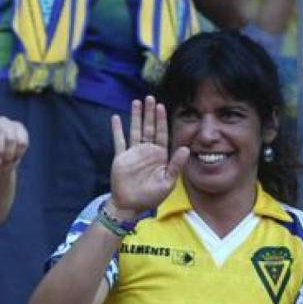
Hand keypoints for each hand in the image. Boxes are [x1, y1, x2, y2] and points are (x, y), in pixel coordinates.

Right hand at [109, 96, 189, 217]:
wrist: (130, 205)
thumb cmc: (150, 196)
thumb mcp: (168, 182)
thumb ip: (176, 165)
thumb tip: (186, 149)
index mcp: (160, 156)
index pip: (161, 133)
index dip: (161, 120)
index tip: (161, 106)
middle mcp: (147, 151)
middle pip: (148, 127)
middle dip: (149, 113)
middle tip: (150, 97)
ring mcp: (133, 153)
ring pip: (134, 130)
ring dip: (135, 116)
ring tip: (137, 102)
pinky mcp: (121, 157)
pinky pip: (119, 141)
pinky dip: (117, 130)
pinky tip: (116, 118)